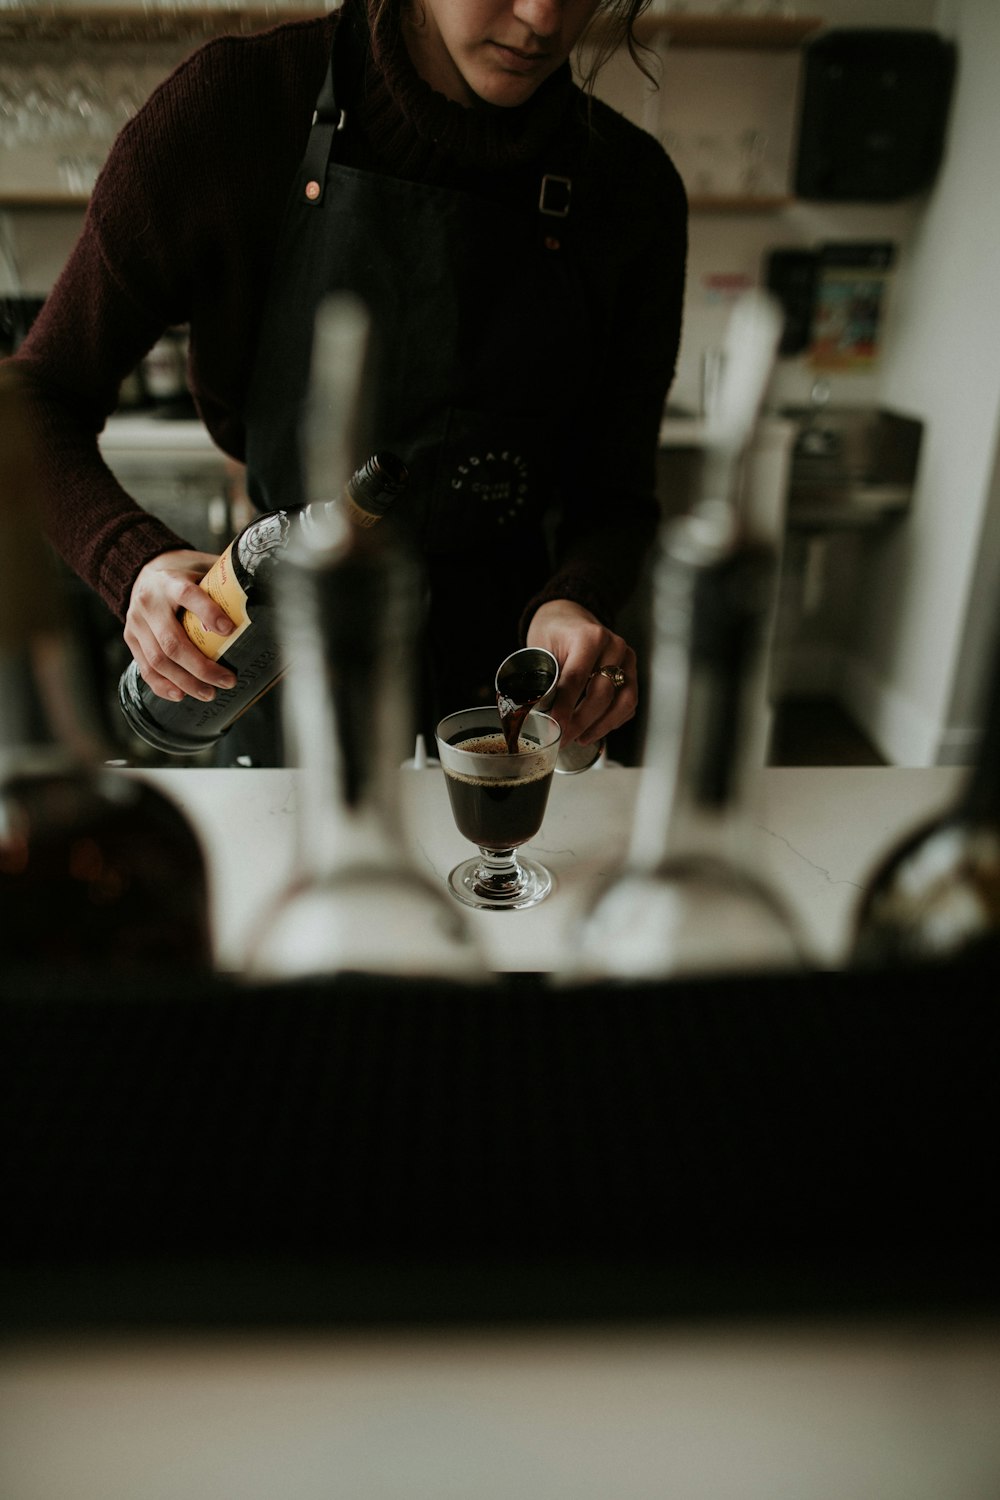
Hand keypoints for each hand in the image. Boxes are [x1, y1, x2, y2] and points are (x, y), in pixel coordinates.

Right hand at [124, 549, 237, 701]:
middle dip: (201, 667)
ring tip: (209, 694)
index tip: (230, 629)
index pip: (187, 595)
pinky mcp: (130, 638)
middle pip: (173, 642)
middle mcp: (149, 602)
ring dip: (185, 682)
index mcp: (170, 581)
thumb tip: (265, 594)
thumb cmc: (182, 572)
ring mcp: (137, 623)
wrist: (141, 570)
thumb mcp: (202, 566)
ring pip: (158, 660)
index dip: (208, 613)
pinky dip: (162, 685)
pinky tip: (180, 695)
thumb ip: (225, 579)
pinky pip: (145, 668)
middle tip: (227, 681)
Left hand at [526, 599, 637, 745]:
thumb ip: (546, 678)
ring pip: (623, 702)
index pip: (577, 678)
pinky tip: (593, 729)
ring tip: (579, 738)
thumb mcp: (541, 648)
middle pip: (602, 694)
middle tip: (563, 737)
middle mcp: (614, 646)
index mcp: (589, 637)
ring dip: (601, 726)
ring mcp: (627, 660)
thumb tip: (541, 717)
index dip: (565, 707)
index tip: (554, 726)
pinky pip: (628, 704)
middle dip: (581, 722)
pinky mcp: (632, 674)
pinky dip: (613, 722)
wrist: (570, 617)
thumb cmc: (554, 633)